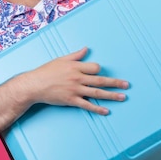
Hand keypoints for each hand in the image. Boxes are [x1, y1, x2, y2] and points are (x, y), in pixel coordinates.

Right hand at [14, 47, 128, 114]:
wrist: (34, 85)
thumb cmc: (46, 71)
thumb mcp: (61, 60)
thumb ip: (76, 56)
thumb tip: (86, 48)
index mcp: (76, 67)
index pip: (95, 67)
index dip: (99, 70)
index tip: (100, 73)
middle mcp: (78, 78)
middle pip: (100, 80)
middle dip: (115, 83)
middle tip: (127, 85)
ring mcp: (75, 90)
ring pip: (97, 93)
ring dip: (111, 95)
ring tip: (122, 97)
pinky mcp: (71, 100)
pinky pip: (87, 105)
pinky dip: (97, 108)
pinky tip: (106, 111)